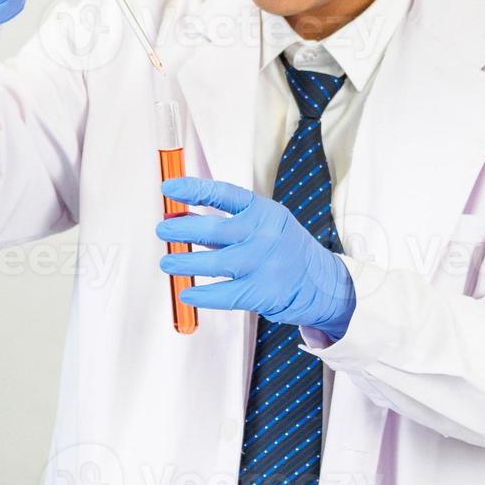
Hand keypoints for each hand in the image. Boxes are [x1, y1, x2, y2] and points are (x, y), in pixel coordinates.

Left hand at [157, 177, 356, 339]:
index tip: (169, 189)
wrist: (322, 281)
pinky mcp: (263, 292)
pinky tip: (186, 293)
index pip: (224, 194)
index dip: (194, 189)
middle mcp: (264, 234)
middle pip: (215, 229)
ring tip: (167, 262)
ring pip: (216, 263)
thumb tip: (180, 219)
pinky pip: (224, 294)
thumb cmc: (283, 248)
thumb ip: (225, 223)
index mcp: (263, 211)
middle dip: (183, 230)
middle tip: (163, 230)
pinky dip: (202, 295)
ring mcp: (264, 264)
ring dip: (185, 263)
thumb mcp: (262, 224)